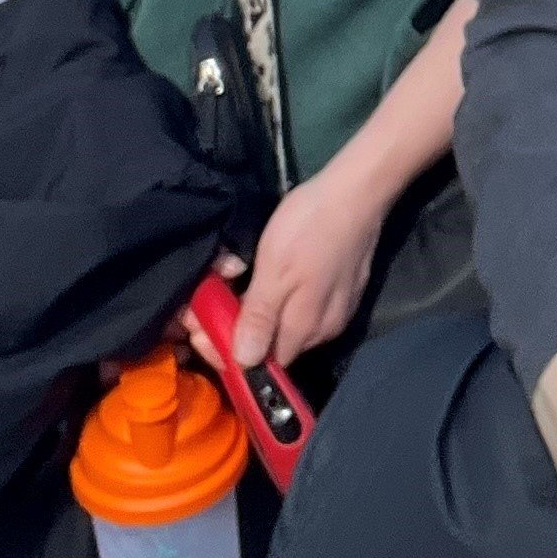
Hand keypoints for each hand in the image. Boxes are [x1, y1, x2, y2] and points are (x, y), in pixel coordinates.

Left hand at [192, 162, 386, 370]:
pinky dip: (278, 299)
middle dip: (236, 329)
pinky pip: (302, 307)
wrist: (358, 192)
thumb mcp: (275, 271)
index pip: (261, 365)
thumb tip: (245, 363)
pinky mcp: (342, 289)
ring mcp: (337, 310)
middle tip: (204, 303)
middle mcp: (323, 330)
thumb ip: (260, 319)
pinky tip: (264, 278)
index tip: (198, 331)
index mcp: (305, 331)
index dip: (227, 353)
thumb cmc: (309, 229)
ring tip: (229, 285)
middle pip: (273, 345)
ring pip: (286, 325)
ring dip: (255, 312)